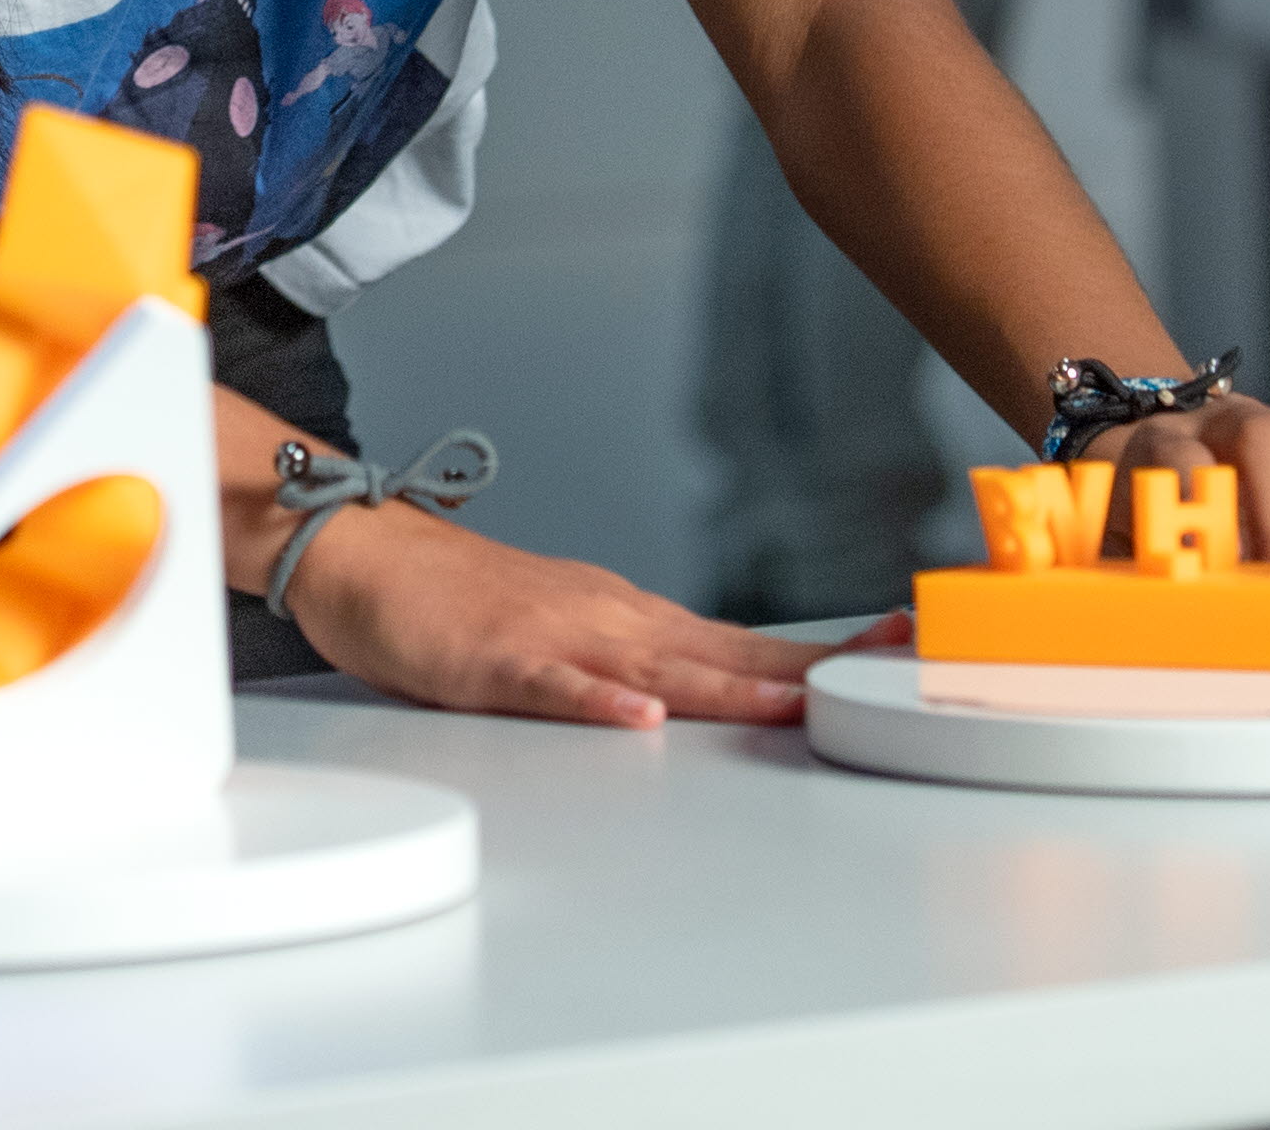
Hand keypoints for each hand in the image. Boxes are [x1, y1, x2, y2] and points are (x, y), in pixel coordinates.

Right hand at [279, 500, 892, 728]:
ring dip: (730, 688)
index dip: (825, 653)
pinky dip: (598, 701)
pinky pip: (552, 685)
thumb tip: (714, 694)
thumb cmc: (465, 600)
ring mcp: (555, 636)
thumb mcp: (572, 627)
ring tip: (796, 705)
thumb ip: (640, 659)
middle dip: (813, 668)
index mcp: (633, 619)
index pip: (749, 642)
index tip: (900, 652)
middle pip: (727, 654)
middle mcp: (612, 620)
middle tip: (893, 669)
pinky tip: (638, 716)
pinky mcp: (492, 659)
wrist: (369, 553)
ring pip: (657, 667)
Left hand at [1093, 391, 1269, 564]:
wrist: (1157, 461)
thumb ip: (1125, 565)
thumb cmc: (1140, 515)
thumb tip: (1146, 612)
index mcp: (1160, 439)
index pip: (1176, 452)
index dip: (1196, 500)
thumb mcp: (1115, 536)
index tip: (1210, 559)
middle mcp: (1223, 423)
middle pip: (1261, 432)